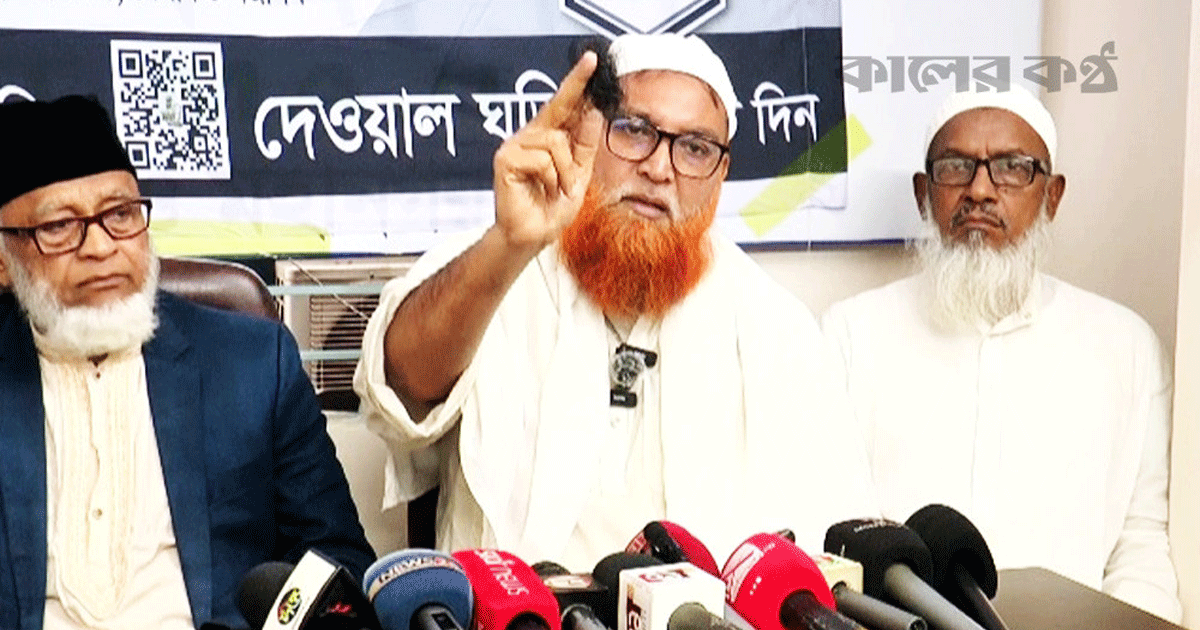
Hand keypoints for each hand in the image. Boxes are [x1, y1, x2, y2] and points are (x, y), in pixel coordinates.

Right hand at [492, 51, 604, 252]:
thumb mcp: (579, 174)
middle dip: (575, 125)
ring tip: (556, 190)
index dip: (576, 82)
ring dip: (565, 172)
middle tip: (578, 140)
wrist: (532, 236)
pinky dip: (550, 178)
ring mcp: (514, 145)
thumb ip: (585, 145)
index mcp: (545, 137)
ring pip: (555, 142)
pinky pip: (542, 158)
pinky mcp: (505, 159)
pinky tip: (543, 191)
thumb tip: (594, 111)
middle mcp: (528, 136)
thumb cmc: (551, 207)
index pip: (562, 104)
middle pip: (559, 115)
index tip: (591, 60)